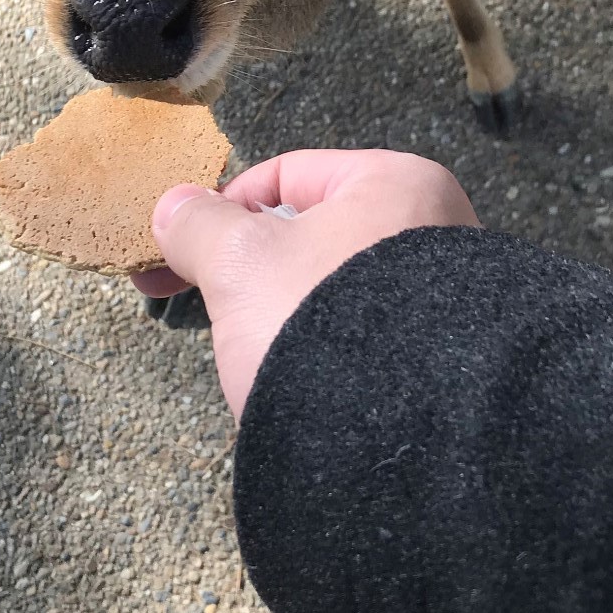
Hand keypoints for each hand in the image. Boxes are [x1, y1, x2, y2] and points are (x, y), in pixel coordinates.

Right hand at [135, 149, 478, 416]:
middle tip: (205, 297)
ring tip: (251, 347)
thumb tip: (175, 208)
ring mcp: (437, 298)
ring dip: (277, 310)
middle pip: (308, 233)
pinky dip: (315, 345)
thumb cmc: (322, 324)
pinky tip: (287, 373)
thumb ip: (199, 225)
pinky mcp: (430, 356)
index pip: (288, 174)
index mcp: (398, 183)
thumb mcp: (239, 261)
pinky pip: (354, 334)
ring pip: (326, 287)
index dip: (224, 207)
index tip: (183, 246)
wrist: (390, 437)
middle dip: (249, 267)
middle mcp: (435, 230)